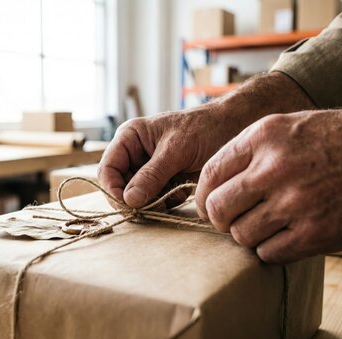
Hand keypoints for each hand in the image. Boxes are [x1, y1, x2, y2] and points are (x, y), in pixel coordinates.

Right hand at [98, 72, 314, 208]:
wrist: (234, 128)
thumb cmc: (205, 129)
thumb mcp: (176, 150)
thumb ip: (152, 174)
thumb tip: (129, 200)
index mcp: (130, 138)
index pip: (107, 169)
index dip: (113, 190)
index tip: (129, 205)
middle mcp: (135, 154)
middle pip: (119, 187)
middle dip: (133, 200)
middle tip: (153, 207)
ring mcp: (149, 170)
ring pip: (136, 197)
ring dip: (150, 203)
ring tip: (172, 197)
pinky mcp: (164, 182)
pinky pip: (154, 200)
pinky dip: (164, 204)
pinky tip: (180, 195)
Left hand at [195, 108, 341, 263]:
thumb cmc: (340, 139)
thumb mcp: (289, 126)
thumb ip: (249, 150)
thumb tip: (214, 183)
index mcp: (264, 137)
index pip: (210, 174)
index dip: (202, 195)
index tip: (208, 205)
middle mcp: (274, 168)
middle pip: (218, 208)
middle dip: (218, 218)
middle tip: (230, 220)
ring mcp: (295, 202)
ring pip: (240, 234)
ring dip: (246, 235)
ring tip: (264, 226)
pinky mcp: (315, 233)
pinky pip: (268, 253)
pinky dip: (269, 249)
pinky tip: (284, 237)